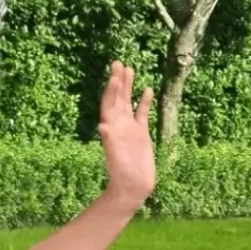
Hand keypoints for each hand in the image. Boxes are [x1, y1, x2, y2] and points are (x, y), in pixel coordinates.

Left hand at [97, 61, 155, 204]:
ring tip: (129, 68)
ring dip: (128, 87)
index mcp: (111, 128)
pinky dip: (143, 102)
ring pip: (128, 102)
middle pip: (117, 98)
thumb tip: (103, 125)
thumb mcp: (115, 156)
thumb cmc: (122, 174)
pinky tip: (147, 89)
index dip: (111, 89)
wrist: (133, 187)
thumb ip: (110, 141)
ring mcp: (130, 128)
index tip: (114, 74)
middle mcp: (119, 125)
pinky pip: (142, 113)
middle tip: (117, 62)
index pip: (109, 104)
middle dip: (117, 81)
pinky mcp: (142, 133)